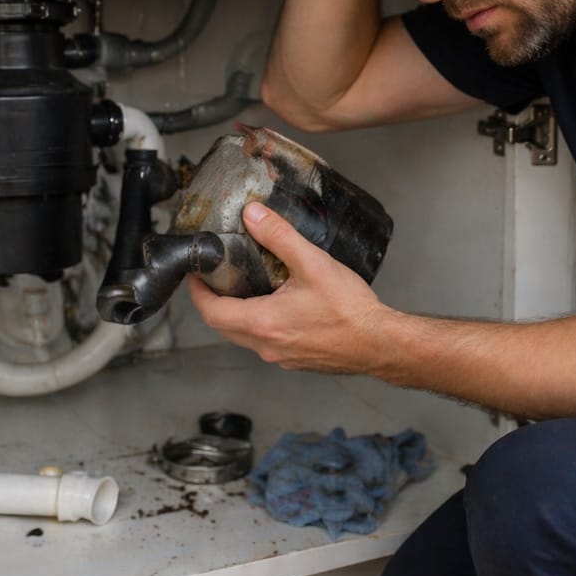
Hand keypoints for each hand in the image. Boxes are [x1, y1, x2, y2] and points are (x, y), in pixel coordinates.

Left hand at [187, 201, 390, 372]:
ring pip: (244, 336)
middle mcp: (266, 345)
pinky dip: (259, 323)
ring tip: (245, 285)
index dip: (197, 291)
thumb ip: (279, 237)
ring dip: (237, 313)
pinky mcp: (296, 360)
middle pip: (223, 326)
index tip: (195, 273)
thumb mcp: (312, 264)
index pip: (211, 311)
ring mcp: (281, 357)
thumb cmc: (350, 310)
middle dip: (214, 301)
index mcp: (262, 322)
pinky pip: (265, 342)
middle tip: (215, 277)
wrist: (380, 343)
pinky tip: (276, 304)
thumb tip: (253, 215)